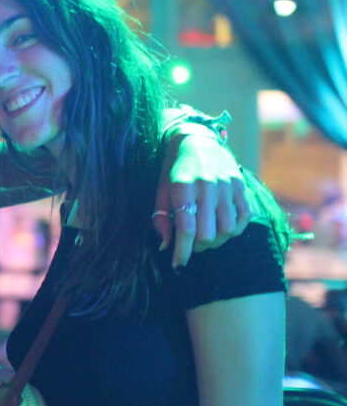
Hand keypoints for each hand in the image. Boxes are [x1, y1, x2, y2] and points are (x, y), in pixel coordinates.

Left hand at [154, 133, 250, 267]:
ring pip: (228, 229)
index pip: (185, 228)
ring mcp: (226, 186)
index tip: (178, 265)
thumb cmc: (173, 169)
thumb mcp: (161, 191)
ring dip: (217, 240)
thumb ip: (161, 218)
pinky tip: (223, 227)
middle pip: (208, 233)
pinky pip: (244, 217)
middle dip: (198, 246)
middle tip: (191, 244)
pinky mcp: (241, 185)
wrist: (197, 139)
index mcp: (182, 187)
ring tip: (206, 235)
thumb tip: (166, 246)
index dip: (182, 251)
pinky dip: (235, 229)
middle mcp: (206, 187)